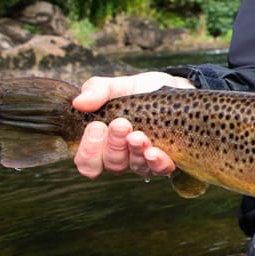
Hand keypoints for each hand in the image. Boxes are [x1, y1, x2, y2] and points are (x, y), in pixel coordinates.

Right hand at [71, 72, 193, 179]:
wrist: (175, 88)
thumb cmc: (140, 92)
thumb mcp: (117, 86)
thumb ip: (96, 90)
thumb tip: (79, 102)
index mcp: (103, 143)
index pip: (87, 161)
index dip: (89, 150)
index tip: (96, 126)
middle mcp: (122, 156)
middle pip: (111, 164)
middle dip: (114, 144)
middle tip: (121, 124)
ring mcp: (145, 160)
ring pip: (135, 167)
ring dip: (135, 152)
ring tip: (139, 135)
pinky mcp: (168, 160)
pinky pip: (160, 170)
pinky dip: (156, 163)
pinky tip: (154, 152)